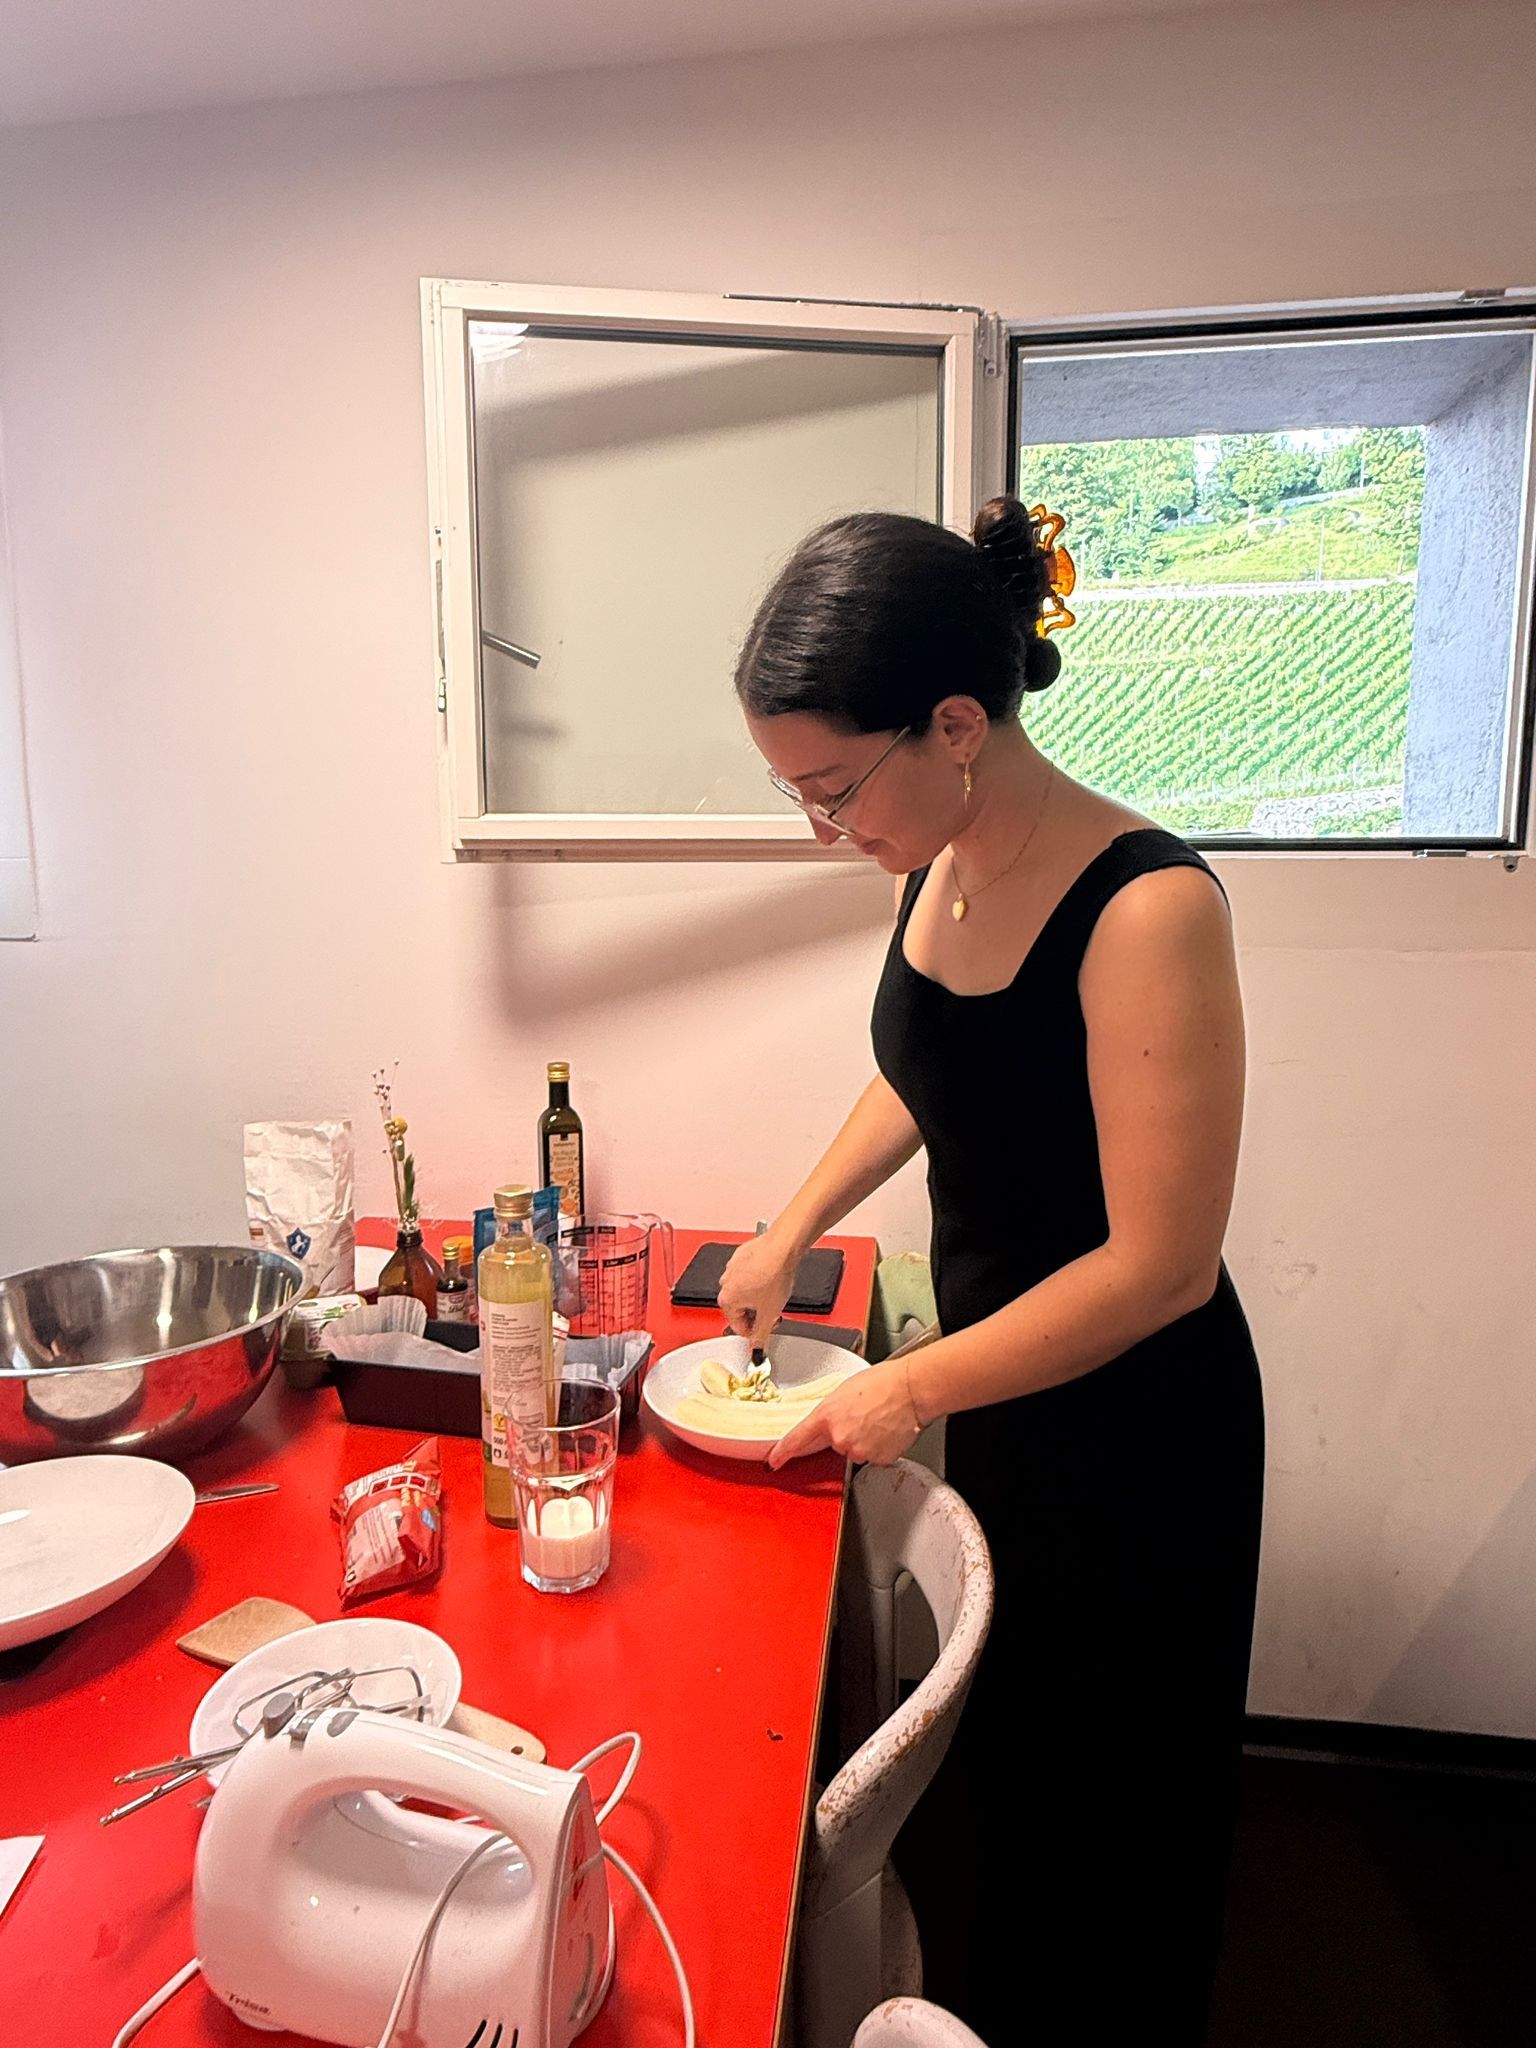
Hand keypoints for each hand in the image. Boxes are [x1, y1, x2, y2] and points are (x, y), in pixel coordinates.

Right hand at [717, 1228, 798, 1346]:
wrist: (782, 1248)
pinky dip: (758, 1280)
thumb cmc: (774, 1274)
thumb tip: (757, 1348)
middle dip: (756, 1314)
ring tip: (773, 1294)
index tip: (765, 1331)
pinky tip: (771, 1280)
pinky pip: (747, 1275)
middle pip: (740, 1310)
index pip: (738, 1327)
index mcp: (727, 1300)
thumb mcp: (770, 1313)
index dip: (755, 1333)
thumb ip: (761, 1335)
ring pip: (744, 1292)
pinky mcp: (741, 1257)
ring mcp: (732, 1268)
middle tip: (772, 1313)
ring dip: (757, 1298)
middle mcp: (725, 1284)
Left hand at [767, 1361, 922, 1470]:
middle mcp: (840, 1437)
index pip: (797, 1438)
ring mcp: (858, 1450)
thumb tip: (834, 1419)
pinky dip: (880, 1447)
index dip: (782, 1452)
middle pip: (835, 1444)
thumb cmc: (883, 1382)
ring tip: (879, 1420)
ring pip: (856, 1450)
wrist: (910, 1390)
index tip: (773, 1460)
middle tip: (864, 1416)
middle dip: (847, 1433)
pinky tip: (887, 1431)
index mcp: (827, 1415)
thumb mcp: (846, 1390)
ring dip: (865, 1440)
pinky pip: (874, 1457)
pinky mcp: (876, 1459)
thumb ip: (833, 1410)